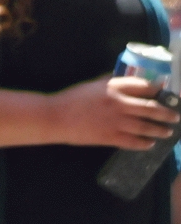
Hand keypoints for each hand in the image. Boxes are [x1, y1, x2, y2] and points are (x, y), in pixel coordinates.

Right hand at [50, 75, 180, 149]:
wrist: (55, 117)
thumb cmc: (72, 99)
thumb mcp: (92, 85)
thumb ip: (109, 82)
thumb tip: (125, 79)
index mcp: (113, 87)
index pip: (143, 86)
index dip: (158, 90)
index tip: (166, 93)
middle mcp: (119, 103)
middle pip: (150, 108)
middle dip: (166, 113)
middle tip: (175, 116)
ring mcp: (116, 122)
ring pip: (146, 126)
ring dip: (159, 130)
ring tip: (167, 132)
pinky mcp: (111, 137)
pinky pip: (134, 141)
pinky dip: (144, 143)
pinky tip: (149, 144)